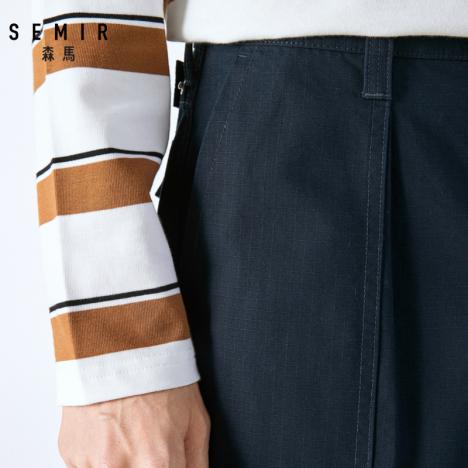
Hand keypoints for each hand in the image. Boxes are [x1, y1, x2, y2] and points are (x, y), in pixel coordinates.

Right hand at [58, 383, 209, 467]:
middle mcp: (120, 467)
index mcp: (157, 461)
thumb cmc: (160, 376)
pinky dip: (102, 458)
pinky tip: (112, 434)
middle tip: (149, 445)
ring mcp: (92, 463)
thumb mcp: (196, 418)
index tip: (168, 461)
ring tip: (131, 436)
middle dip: (147, 465)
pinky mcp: (71, 455)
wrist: (119, 345)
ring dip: (122, 464)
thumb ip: (198, 463)